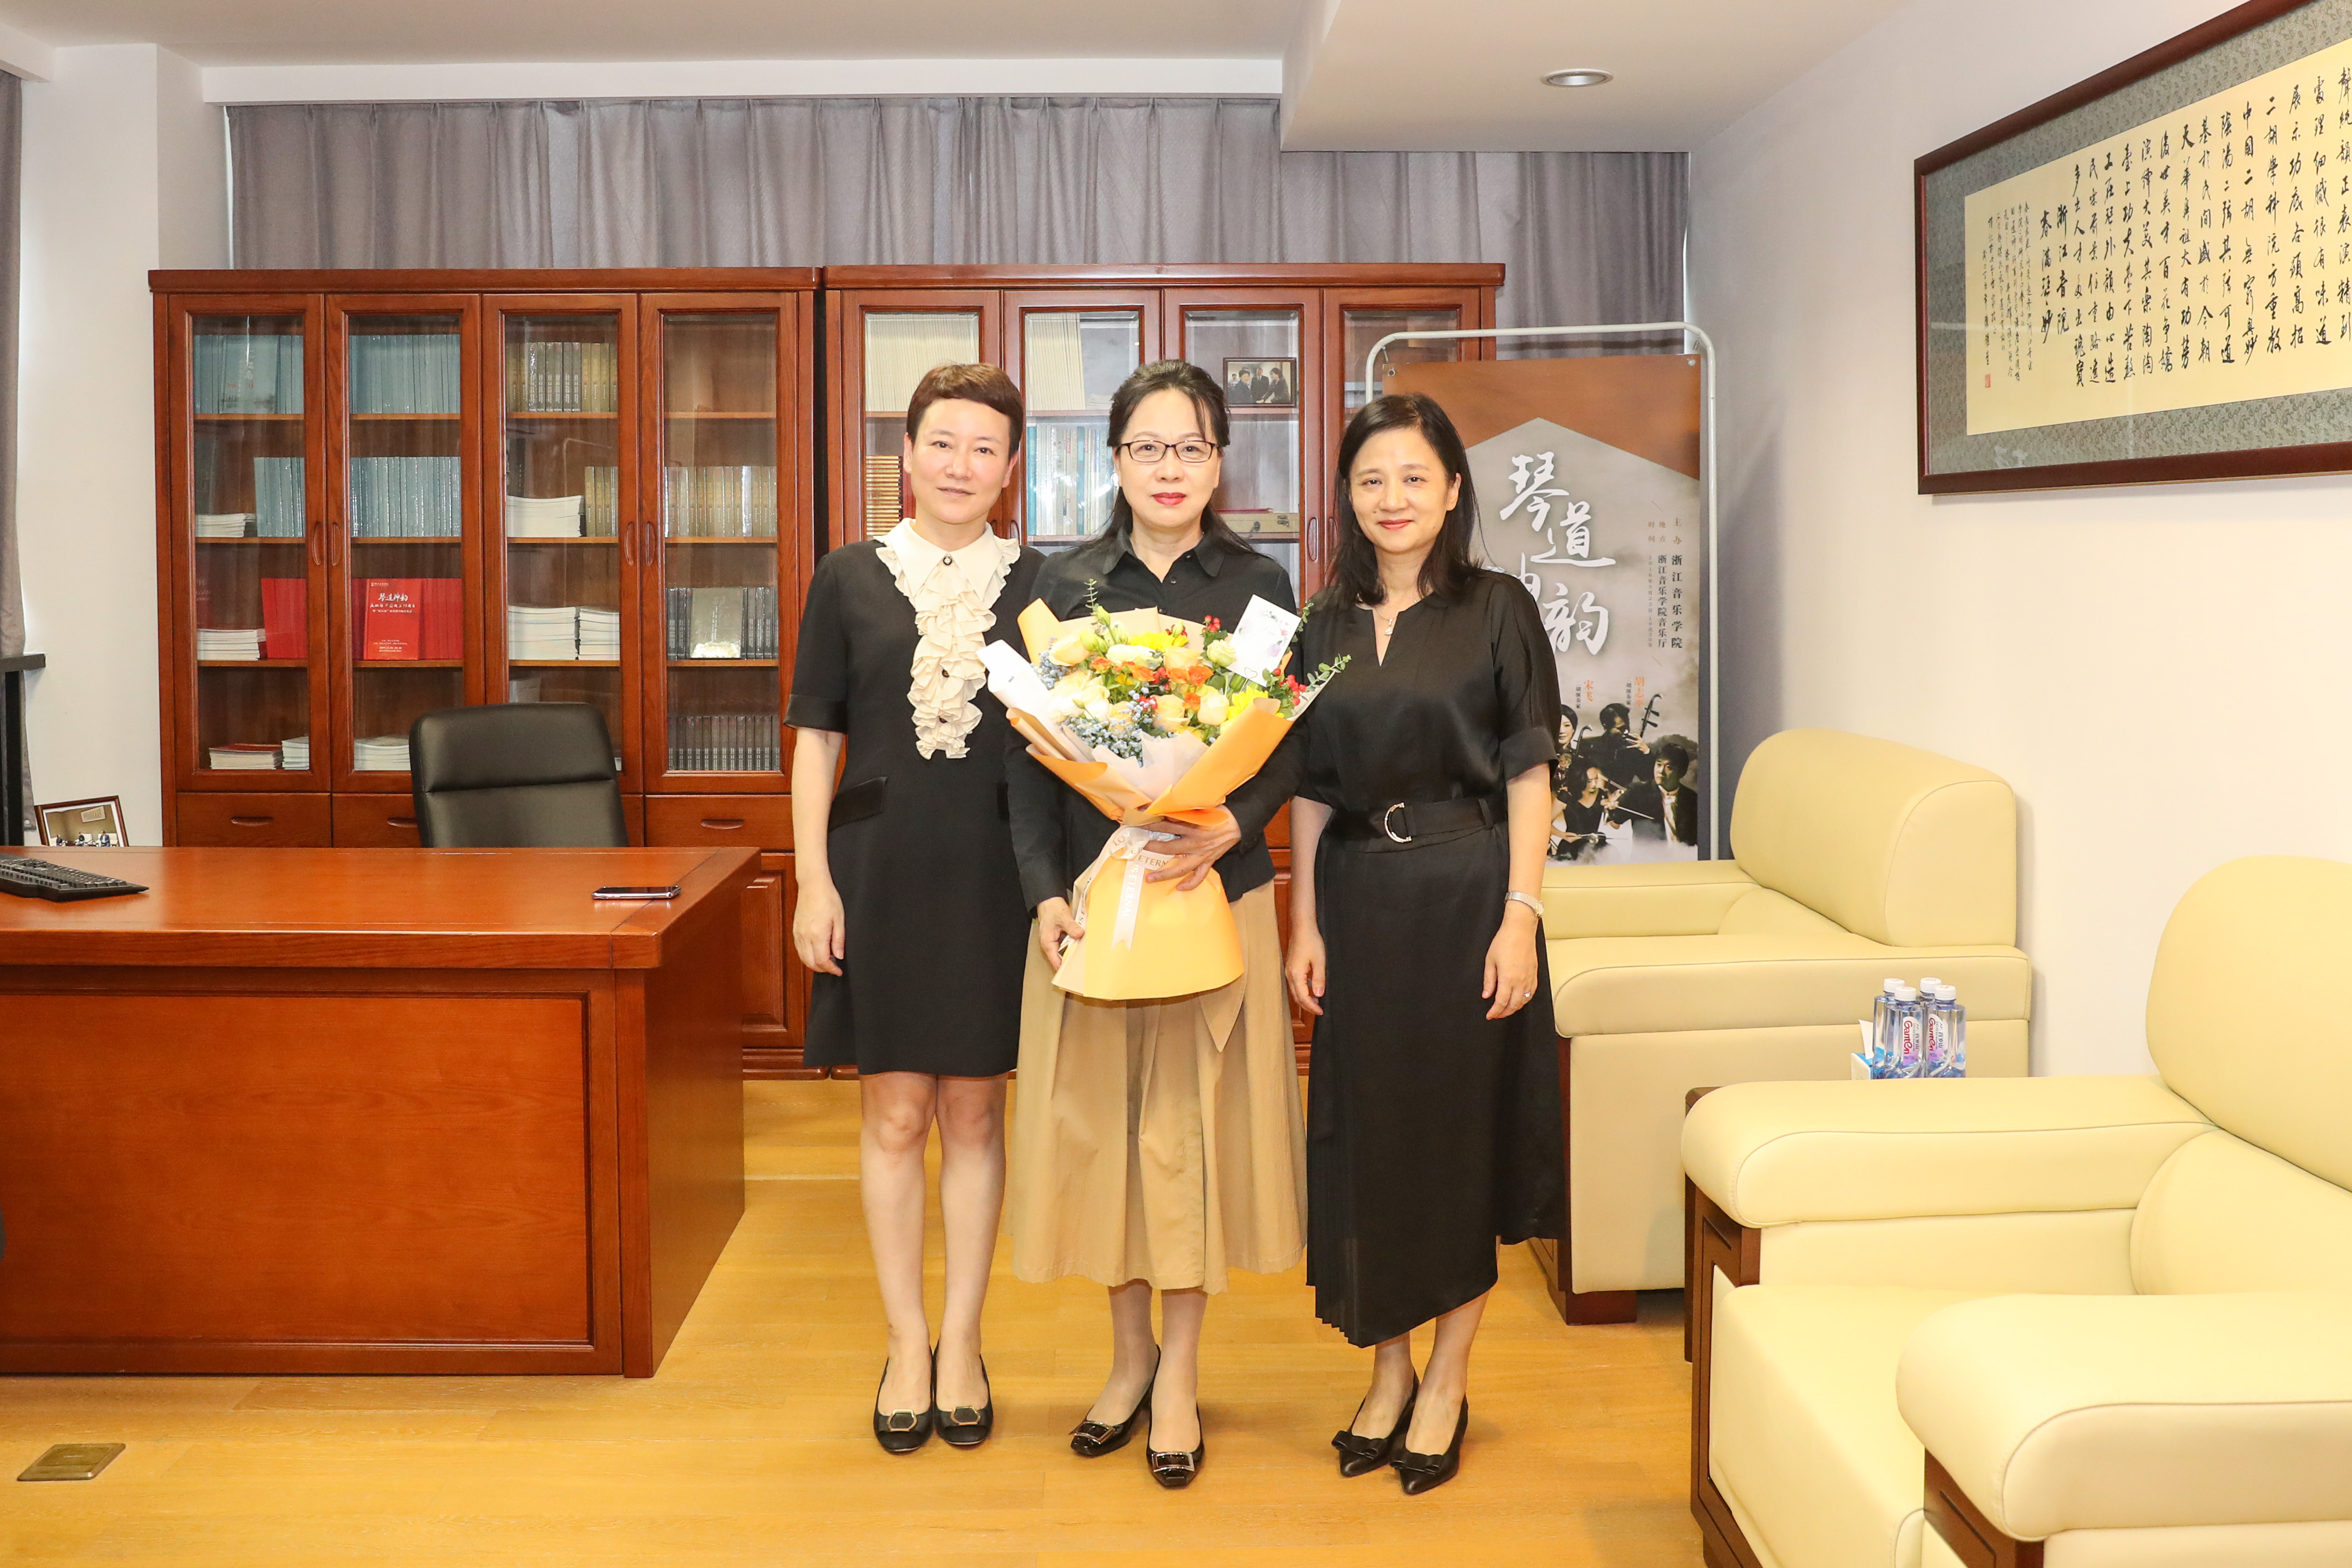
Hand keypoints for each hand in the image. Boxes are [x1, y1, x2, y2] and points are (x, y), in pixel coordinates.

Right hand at [792, 877, 845, 975]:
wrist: (812, 885)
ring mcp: (798, 934)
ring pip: (803, 958)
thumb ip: (838, 940)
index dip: (831, 969)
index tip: (838, 971)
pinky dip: (807, 956)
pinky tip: (816, 952)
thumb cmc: (828, 898)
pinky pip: (799, 949)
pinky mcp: (795, 930)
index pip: (822, 961)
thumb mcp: (839, 919)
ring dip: (814, 964)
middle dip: (823, 969)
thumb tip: (839, 956)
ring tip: (827, 961)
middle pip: (811, 963)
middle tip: (834, 967)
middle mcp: (805, 936)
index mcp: (817, 934)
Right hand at [1036, 896, 1083, 969]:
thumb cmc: (1051, 909)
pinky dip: (1074, 944)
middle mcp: (1051, 945)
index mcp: (1048, 943)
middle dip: (1072, 961)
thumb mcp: (1063, 917)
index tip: (1074, 972)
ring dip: (1074, 952)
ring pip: (1066, 952)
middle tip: (1084, 964)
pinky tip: (1081, 943)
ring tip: (1085, 955)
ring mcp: (1056, 942)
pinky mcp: (1060, 938)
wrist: (1049, 901)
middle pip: (1062, 959)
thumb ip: (1071, 927)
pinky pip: (1068, 945)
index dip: (1064, 969)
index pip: (1056, 962)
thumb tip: (1079, 934)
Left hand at [1144, 809, 1240, 890]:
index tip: (1139, 824)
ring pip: (1181, 868)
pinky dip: (1190, 883)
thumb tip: (1165, 810)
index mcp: (1193, 826)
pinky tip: (1180, 888)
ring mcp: (1202, 855)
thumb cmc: (1220, 813)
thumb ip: (1183, 810)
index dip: (1151, 824)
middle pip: (1169, 847)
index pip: (1167, 825)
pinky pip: (1199, 876)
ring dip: (1165, 874)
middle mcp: (1195, 843)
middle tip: (1139, 849)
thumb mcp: (1201, 807)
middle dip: (1152, 848)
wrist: (1239, 823)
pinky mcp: (1209, 861)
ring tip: (1150, 878)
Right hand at [1285, 924, 1326, 1016]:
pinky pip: (1296, 984)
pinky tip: (1312, 989)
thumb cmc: (1311, 941)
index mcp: (1296, 974)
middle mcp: (1290, 974)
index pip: (1303, 997)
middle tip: (1319, 1010)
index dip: (1312, 1006)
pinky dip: (1303, 990)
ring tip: (1317, 1002)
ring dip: (1305, 999)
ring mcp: (1289, 971)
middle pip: (1297, 997)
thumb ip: (1319, 979)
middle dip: (1308, 1006)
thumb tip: (1319, 995)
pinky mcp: (1291, 967)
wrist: (1302, 928)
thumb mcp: (1319, 961)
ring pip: (1295, 991)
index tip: (1321, 1012)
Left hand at [1483, 903, 1541, 1020]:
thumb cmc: (1504, 941)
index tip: (1490, 1015)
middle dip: (1504, 1013)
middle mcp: (1520, 981)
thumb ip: (1489, 980)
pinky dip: (1525, 1000)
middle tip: (1496, 1014)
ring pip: (1524, 1001)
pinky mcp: (1535, 974)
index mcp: (1508, 978)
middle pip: (1514, 1005)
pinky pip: (1531, 993)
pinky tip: (1519, 999)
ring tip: (1506, 1009)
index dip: (1495, 1012)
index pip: (1501, 1002)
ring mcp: (1529, 978)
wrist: (1520, 929)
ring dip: (1515, 1008)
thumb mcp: (1490, 961)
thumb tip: (1486, 995)